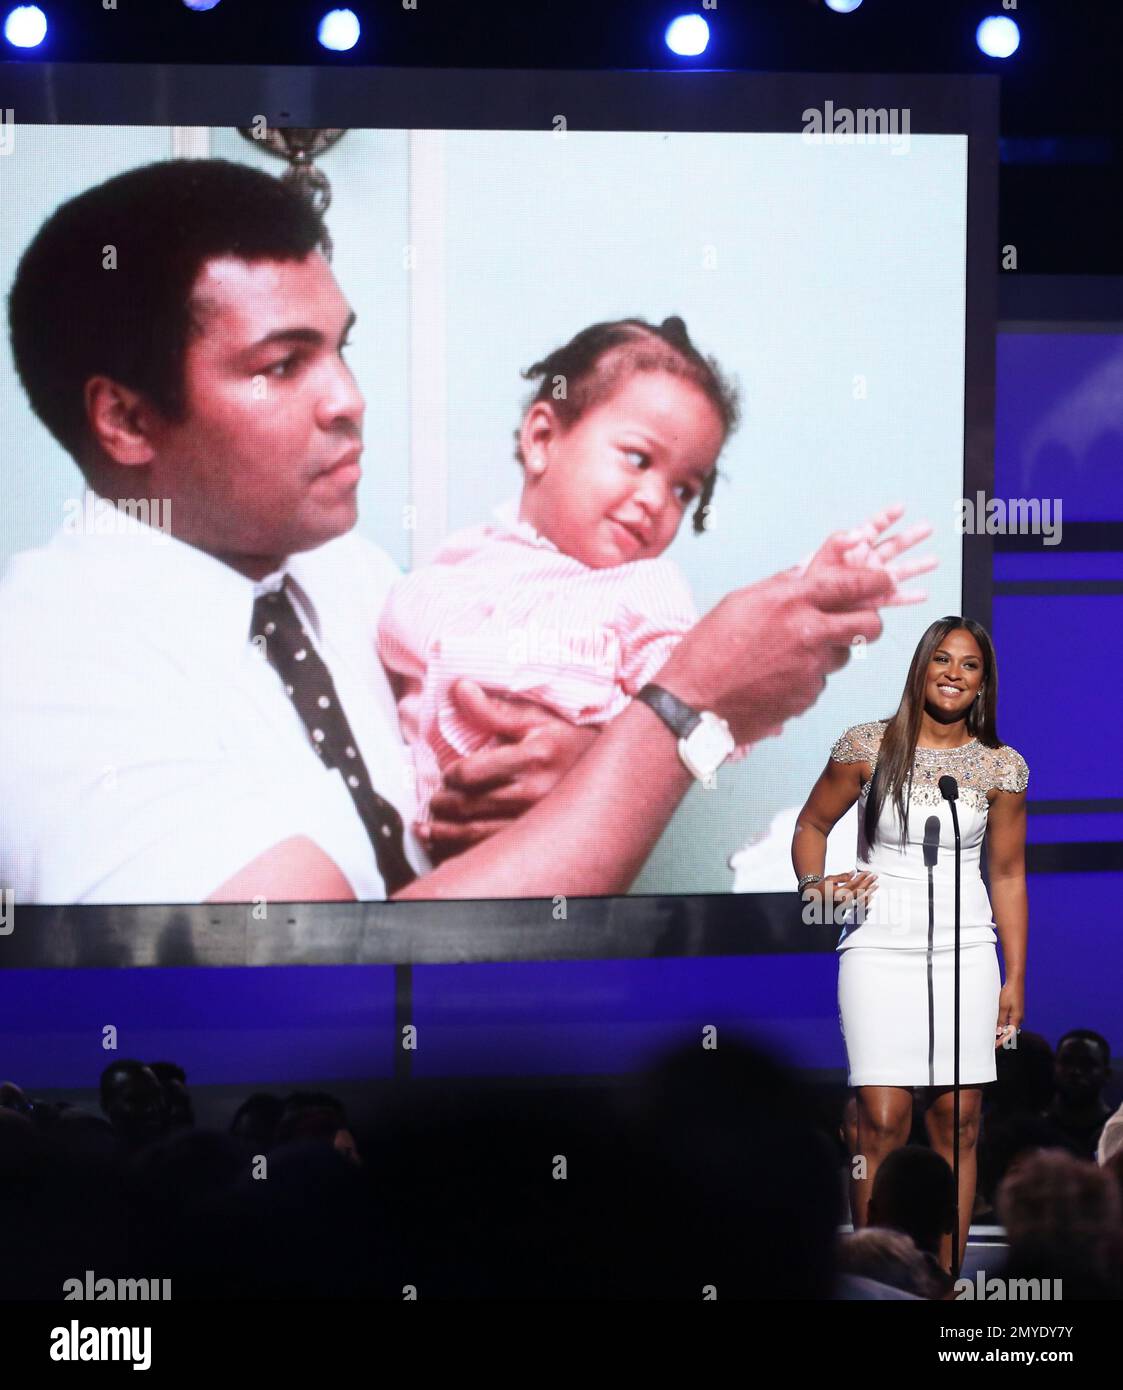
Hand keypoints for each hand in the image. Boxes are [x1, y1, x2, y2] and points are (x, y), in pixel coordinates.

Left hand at [414, 680, 598, 862]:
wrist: (612, 772)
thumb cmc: (571, 740)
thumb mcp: (538, 718)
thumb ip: (495, 709)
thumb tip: (459, 689)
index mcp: (534, 757)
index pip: (471, 773)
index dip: (451, 775)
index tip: (448, 775)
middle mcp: (535, 792)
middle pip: (469, 805)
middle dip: (443, 804)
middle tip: (435, 801)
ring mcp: (537, 819)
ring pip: (476, 833)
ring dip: (445, 832)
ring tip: (431, 827)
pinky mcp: (538, 839)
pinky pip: (492, 850)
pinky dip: (463, 852)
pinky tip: (450, 847)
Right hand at [656, 536, 900, 745]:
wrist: (692, 704)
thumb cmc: (707, 650)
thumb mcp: (740, 602)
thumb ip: (781, 587)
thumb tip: (807, 574)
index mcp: (791, 601)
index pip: (853, 583)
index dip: (876, 579)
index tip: (884, 579)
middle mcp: (808, 633)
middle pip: (869, 624)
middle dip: (869, 621)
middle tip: (856, 622)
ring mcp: (811, 669)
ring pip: (844, 656)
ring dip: (830, 652)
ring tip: (790, 655)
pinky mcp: (808, 697)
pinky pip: (821, 682)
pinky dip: (807, 678)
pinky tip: (775, 678)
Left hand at [804, 503, 936, 606]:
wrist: (813, 606)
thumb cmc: (815, 581)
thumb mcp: (824, 557)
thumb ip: (839, 542)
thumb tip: (857, 533)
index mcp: (856, 547)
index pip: (874, 527)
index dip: (887, 517)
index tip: (901, 507)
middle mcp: (869, 561)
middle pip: (894, 545)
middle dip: (911, 536)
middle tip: (928, 527)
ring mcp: (874, 580)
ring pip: (901, 571)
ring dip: (918, 565)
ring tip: (934, 560)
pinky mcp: (875, 600)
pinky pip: (895, 598)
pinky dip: (909, 597)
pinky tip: (922, 594)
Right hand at [805, 871, 878, 921]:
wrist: (814, 898)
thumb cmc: (822, 886)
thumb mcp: (830, 878)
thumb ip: (843, 876)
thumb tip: (854, 872)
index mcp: (838, 892)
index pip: (854, 883)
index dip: (862, 877)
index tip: (868, 872)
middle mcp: (842, 900)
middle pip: (859, 890)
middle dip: (868, 882)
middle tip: (875, 876)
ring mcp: (845, 905)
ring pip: (860, 898)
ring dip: (869, 891)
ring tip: (876, 884)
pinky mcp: (846, 907)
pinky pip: (858, 904)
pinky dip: (865, 900)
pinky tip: (871, 896)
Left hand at [995, 979, 1023, 1047]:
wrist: (1016, 981)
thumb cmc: (1010, 993)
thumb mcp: (1003, 1008)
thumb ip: (1001, 1020)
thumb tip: (999, 1031)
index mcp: (1017, 1019)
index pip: (1010, 1035)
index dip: (1002, 1041)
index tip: (995, 1045)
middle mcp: (1019, 1018)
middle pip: (1011, 1032)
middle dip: (1003, 1038)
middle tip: (994, 1043)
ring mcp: (1018, 1014)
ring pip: (1010, 1027)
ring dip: (1003, 1032)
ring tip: (995, 1036)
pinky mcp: (1016, 1010)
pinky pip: (1010, 1021)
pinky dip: (1005, 1025)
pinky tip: (999, 1025)